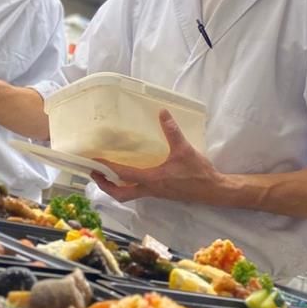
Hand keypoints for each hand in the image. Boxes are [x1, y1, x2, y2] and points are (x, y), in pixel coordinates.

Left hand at [91, 109, 225, 203]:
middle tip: (95, 173)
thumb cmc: (198, 173)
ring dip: (115, 186)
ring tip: (106, 173)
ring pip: (128, 194)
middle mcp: (149, 189)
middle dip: (105, 185)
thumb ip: (172, 131)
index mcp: (152, 180)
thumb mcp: (185, 150)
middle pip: (120, 194)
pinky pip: (137, 191)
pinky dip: (127, 184)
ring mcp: (154, 193)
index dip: (107, 168)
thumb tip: (162, 113)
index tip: (94, 162)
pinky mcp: (160, 192)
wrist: (213, 190)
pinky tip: (128, 173)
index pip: (123, 175)